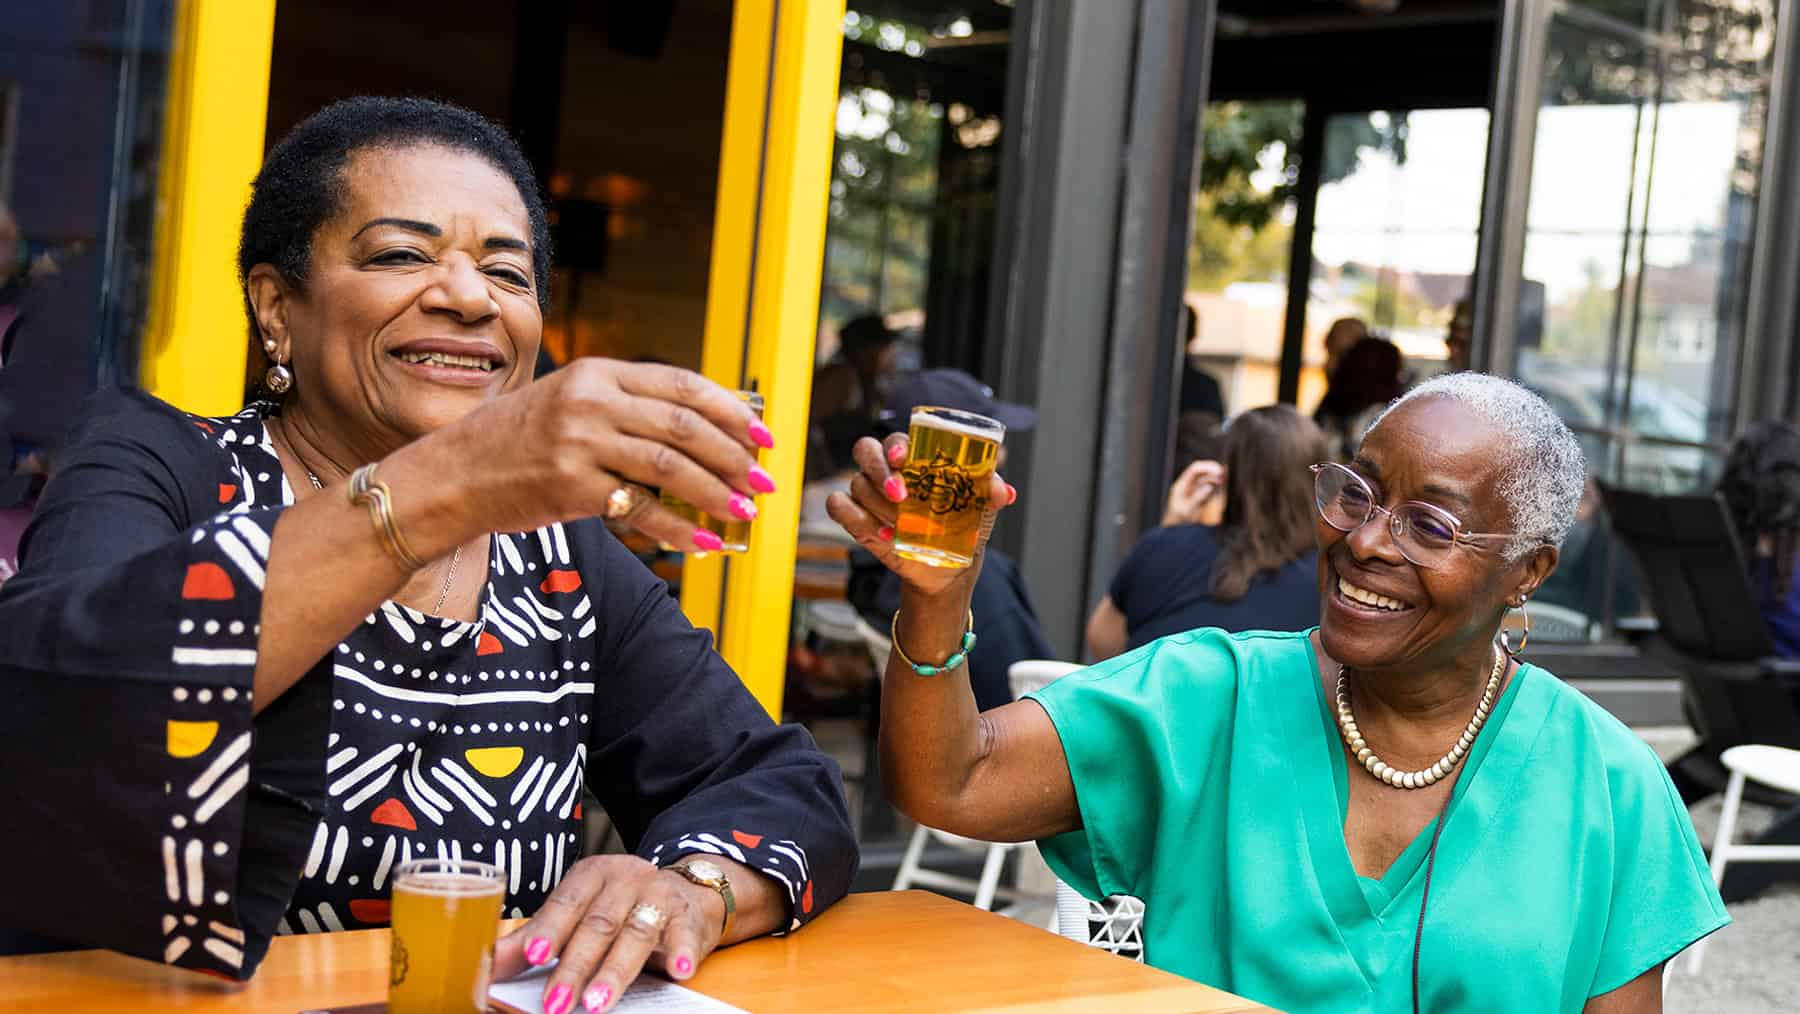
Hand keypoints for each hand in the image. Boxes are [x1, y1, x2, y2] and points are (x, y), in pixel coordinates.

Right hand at [424, 359, 775, 553]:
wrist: (453, 474)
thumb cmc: (518, 443)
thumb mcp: (572, 405)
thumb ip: (627, 410)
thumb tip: (704, 433)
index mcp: (599, 373)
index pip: (683, 385)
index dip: (732, 411)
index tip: (765, 435)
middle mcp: (593, 401)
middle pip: (686, 426)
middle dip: (736, 456)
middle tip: (766, 483)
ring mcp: (581, 442)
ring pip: (671, 466)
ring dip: (718, 492)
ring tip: (746, 512)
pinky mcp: (571, 485)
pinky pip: (642, 509)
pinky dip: (680, 529)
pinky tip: (706, 544)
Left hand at [494, 855, 722, 1013]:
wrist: (683, 892)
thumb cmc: (618, 907)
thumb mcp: (578, 914)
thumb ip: (535, 938)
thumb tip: (484, 968)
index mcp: (590, 875)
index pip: (567, 903)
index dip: (550, 929)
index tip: (532, 957)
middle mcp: (624, 879)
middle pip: (598, 924)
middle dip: (575, 967)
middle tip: (556, 1003)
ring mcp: (659, 895)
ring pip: (636, 932)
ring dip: (616, 971)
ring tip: (598, 1002)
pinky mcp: (688, 914)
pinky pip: (685, 934)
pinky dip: (682, 952)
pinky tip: (679, 971)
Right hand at [824, 433, 1013, 598]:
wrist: (949, 568)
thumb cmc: (963, 525)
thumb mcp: (981, 509)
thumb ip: (990, 492)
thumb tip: (1004, 492)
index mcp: (914, 458)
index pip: (895, 440)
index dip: (895, 445)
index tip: (904, 458)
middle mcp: (886, 471)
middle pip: (865, 451)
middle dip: (879, 471)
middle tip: (900, 495)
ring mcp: (868, 495)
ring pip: (856, 484)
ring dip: (876, 504)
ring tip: (899, 527)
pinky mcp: (857, 520)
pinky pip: (839, 507)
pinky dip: (854, 518)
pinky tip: (882, 534)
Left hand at [1161, 459, 1224, 526]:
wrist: (1175, 530)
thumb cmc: (1178, 521)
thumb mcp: (1187, 510)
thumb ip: (1198, 497)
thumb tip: (1209, 486)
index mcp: (1181, 486)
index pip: (1194, 470)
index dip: (1207, 467)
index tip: (1218, 470)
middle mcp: (1187, 486)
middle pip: (1201, 472)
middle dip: (1212, 470)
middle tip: (1222, 473)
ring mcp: (1193, 491)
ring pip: (1205, 479)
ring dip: (1214, 477)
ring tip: (1223, 479)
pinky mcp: (1199, 497)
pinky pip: (1207, 487)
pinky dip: (1214, 485)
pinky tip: (1220, 484)